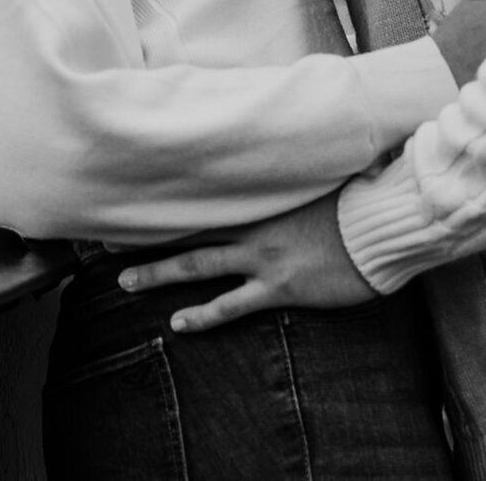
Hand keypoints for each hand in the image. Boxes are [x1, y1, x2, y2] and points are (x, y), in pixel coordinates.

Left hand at [117, 191, 374, 333]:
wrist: (380, 225)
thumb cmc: (355, 198)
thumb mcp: (316, 179)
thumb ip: (287, 176)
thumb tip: (275, 160)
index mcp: (259, 197)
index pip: (201, 198)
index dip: (164, 201)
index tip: (131, 199)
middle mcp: (253, 224)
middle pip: (188, 228)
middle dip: (145, 236)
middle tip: (105, 243)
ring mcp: (264, 256)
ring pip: (198, 264)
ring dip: (158, 273)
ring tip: (124, 283)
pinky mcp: (280, 286)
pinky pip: (233, 304)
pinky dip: (203, 315)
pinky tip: (179, 324)